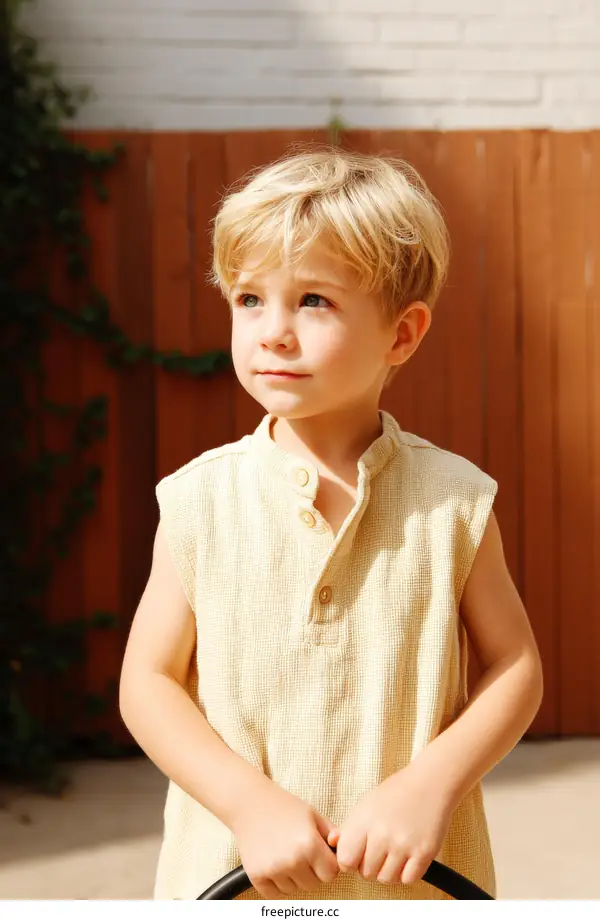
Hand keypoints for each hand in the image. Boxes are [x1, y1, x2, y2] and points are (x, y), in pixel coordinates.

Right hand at [231, 782, 339, 898]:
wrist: (250, 802)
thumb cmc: (284, 806)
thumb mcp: (313, 815)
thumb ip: (332, 834)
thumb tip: (346, 850)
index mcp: (309, 844)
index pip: (331, 873)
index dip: (328, 863)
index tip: (320, 853)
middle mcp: (292, 860)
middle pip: (314, 884)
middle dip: (312, 871)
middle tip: (301, 851)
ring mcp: (273, 870)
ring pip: (295, 889)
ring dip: (294, 877)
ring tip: (286, 853)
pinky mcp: (257, 876)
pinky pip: (275, 894)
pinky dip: (277, 884)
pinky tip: (275, 863)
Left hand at [327, 766, 452, 885]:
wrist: (429, 782)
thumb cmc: (395, 793)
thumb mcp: (365, 805)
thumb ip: (348, 828)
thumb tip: (332, 844)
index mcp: (364, 821)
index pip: (345, 861)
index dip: (350, 860)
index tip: (357, 853)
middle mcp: (382, 835)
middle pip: (366, 874)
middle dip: (370, 865)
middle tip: (379, 849)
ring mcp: (404, 845)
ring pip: (387, 879)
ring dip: (389, 871)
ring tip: (393, 852)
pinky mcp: (424, 853)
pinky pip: (408, 880)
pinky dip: (406, 872)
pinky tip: (407, 856)